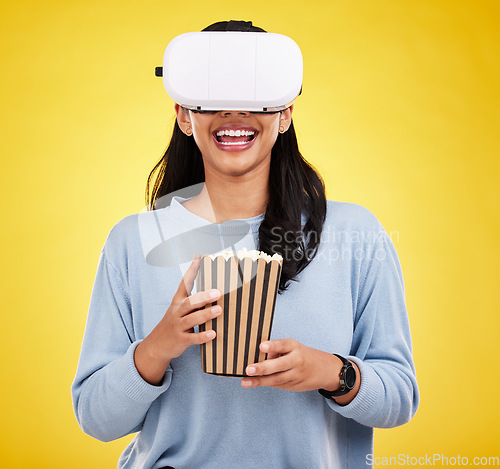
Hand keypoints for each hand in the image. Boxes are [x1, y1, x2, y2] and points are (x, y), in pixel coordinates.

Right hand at [134, 254, 221, 384]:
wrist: (156, 344)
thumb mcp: (180, 309)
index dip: (191, 270)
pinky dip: (202, 336)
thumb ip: (195, 300)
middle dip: (203, 297)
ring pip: (192, 319)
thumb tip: (215, 289)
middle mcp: (177, 311)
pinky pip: (192, 338)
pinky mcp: (180, 340)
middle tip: (217, 292)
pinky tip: (213, 334)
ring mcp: (178, 326)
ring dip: (206, 314)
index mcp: (178, 301)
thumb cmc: (175, 323)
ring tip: (218, 310)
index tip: (198, 258)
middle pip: (189, 302)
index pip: (184, 283)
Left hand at [241, 339, 343, 392]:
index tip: (262, 346)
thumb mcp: (293, 348)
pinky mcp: (293, 386)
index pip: (283, 345)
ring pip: (276, 379)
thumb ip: (277, 351)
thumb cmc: (304, 356)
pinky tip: (254, 383)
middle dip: (262, 368)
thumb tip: (261, 357)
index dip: (272, 346)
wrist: (326, 371)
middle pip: (278, 365)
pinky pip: (277, 384)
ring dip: (259, 381)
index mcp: (295, 347)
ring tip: (245, 382)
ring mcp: (295, 375)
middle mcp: (296, 361)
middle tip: (249, 369)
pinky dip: (266, 383)